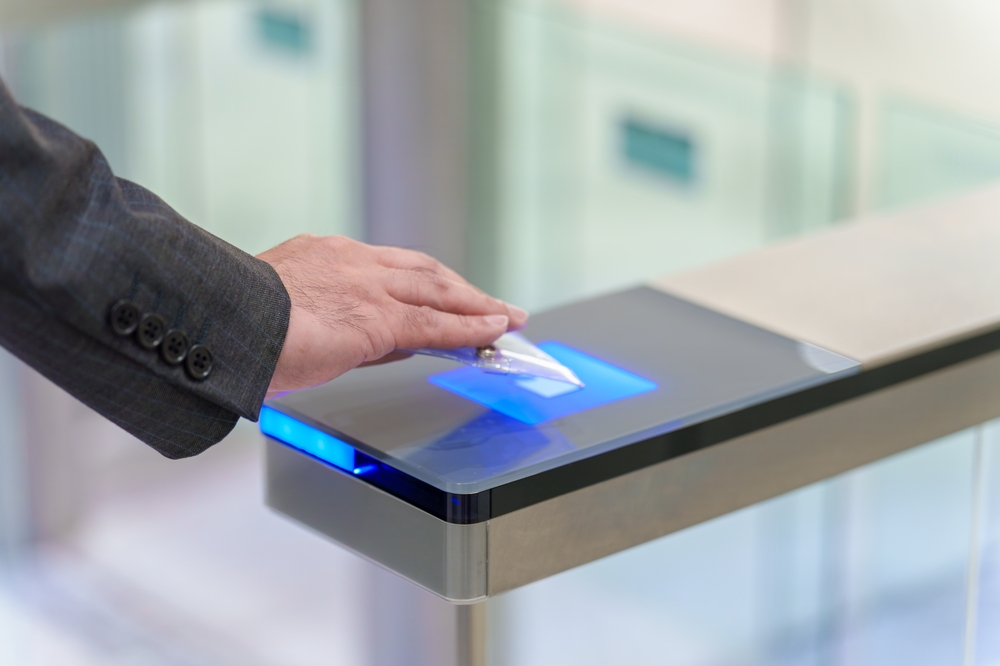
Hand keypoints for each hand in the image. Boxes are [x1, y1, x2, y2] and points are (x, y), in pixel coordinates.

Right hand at [257, 235, 527, 396]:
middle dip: (461, 287)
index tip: (440, 292)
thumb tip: (361, 344)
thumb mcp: (278, 313)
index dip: (421, 280)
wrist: (219, 326)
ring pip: (439, 290)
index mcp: (322, 256)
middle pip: (423, 271)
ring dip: (477, 304)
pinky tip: (494, 330)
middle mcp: (351, 261)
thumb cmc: (231, 328)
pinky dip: (472, 327)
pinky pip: (439, 322)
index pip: (388, 267)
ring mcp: (368, 285)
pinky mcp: (380, 316)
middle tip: (489, 302)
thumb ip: (323, 321)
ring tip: (506, 317)